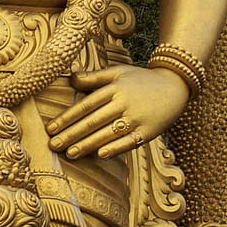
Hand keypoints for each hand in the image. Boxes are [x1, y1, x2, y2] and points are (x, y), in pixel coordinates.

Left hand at [46, 64, 189, 159]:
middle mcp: (124, 103)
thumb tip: (70, 79)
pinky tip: (100, 155)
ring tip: (70, 153)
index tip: (51, 129)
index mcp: (114, 88)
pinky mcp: (149, 131)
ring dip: (88, 144)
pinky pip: (130, 141)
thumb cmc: (141, 79)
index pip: (86, 105)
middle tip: (53, 145)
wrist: (176, 86)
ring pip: (108, 133)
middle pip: (93, 121)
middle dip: (71, 134)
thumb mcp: (118, 72)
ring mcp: (137, 118)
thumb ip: (94, 77)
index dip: (67, 118)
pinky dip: (116, 148)